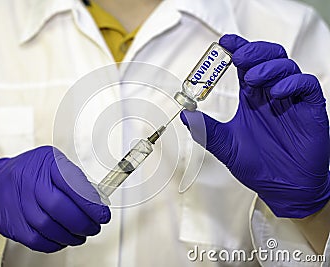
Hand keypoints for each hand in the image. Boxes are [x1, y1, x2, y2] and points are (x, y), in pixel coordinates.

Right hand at [0, 146, 109, 251]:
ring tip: (81, 234)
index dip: (91, 204)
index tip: (102, 214)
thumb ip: (74, 179)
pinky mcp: (14, 225)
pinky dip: (56, 243)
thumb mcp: (52, 163)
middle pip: (60, 208)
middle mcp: (30, 182)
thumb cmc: (28, 173)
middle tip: (94, 226)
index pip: (72, 185)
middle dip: (84, 222)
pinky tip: (63, 238)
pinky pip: (38, 240)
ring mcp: (19, 204)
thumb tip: (97, 200)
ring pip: (49, 227)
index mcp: (46, 163)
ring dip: (72, 236)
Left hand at [181, 34, 329, 217]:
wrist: (283, 188)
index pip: (245, 64)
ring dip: (268, 66)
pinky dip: (291, 82)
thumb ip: (206, 130)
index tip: (224, 42)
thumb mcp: (226, 146)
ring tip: (252, 78)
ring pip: (286, 66)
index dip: (237, 49)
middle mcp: (270, 94)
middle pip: (267, 57)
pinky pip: (305, 84)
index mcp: (251, 98)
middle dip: (253, 51)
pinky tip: (276, 92)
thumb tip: (185, 115)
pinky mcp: (309, 108)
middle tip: (238, 55)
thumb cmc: (257, 166)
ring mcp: (291, 100)